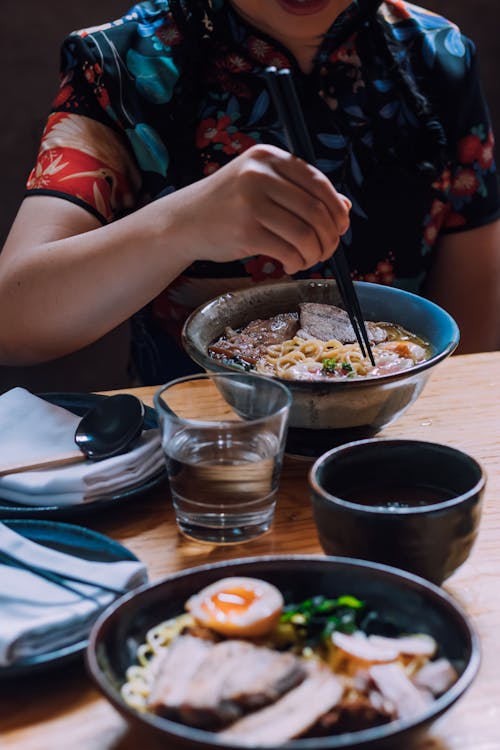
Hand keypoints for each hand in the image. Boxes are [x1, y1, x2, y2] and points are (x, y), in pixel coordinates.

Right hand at [166, 144, 350, 274]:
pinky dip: (296, 263)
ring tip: (308, 260)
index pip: (317, 182)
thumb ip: (300, 192)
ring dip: (314, 253)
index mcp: (268, 157)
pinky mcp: (245, 231)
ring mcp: (251, 202)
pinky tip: (290, 265)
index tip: (341, 228)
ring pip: (304, 234)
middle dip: (328, 237)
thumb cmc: (227, 205)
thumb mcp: (262, 187)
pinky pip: (287, 251)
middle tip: (328, 251)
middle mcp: (260, 175)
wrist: (183, 221)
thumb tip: (345, 207)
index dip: (336, 208)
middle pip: (315, 210)